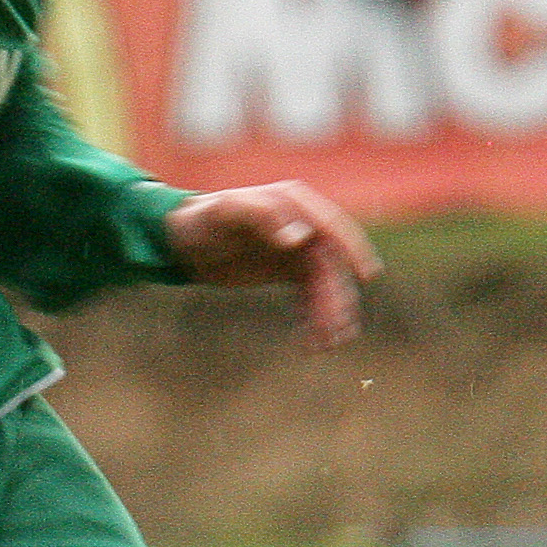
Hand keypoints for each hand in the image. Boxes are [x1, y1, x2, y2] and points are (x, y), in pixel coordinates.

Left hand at [163, 182, 379, 348]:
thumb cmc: (200, 219)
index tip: (366, 275)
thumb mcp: (224, 212)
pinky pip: (309, 295)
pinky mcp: (288, 270)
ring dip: (329, 313)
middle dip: (337, 297)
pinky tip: (314, 343)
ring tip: (328, 343)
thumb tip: (300, 237)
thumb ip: (261, 217)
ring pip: (324, 284)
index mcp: (294, 203)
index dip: (352, 249)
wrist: (180, 239)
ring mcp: (298, 249)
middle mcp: (303, 225)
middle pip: (330, 264)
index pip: (332, 226)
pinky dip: (313, 317)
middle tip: (338, 329)